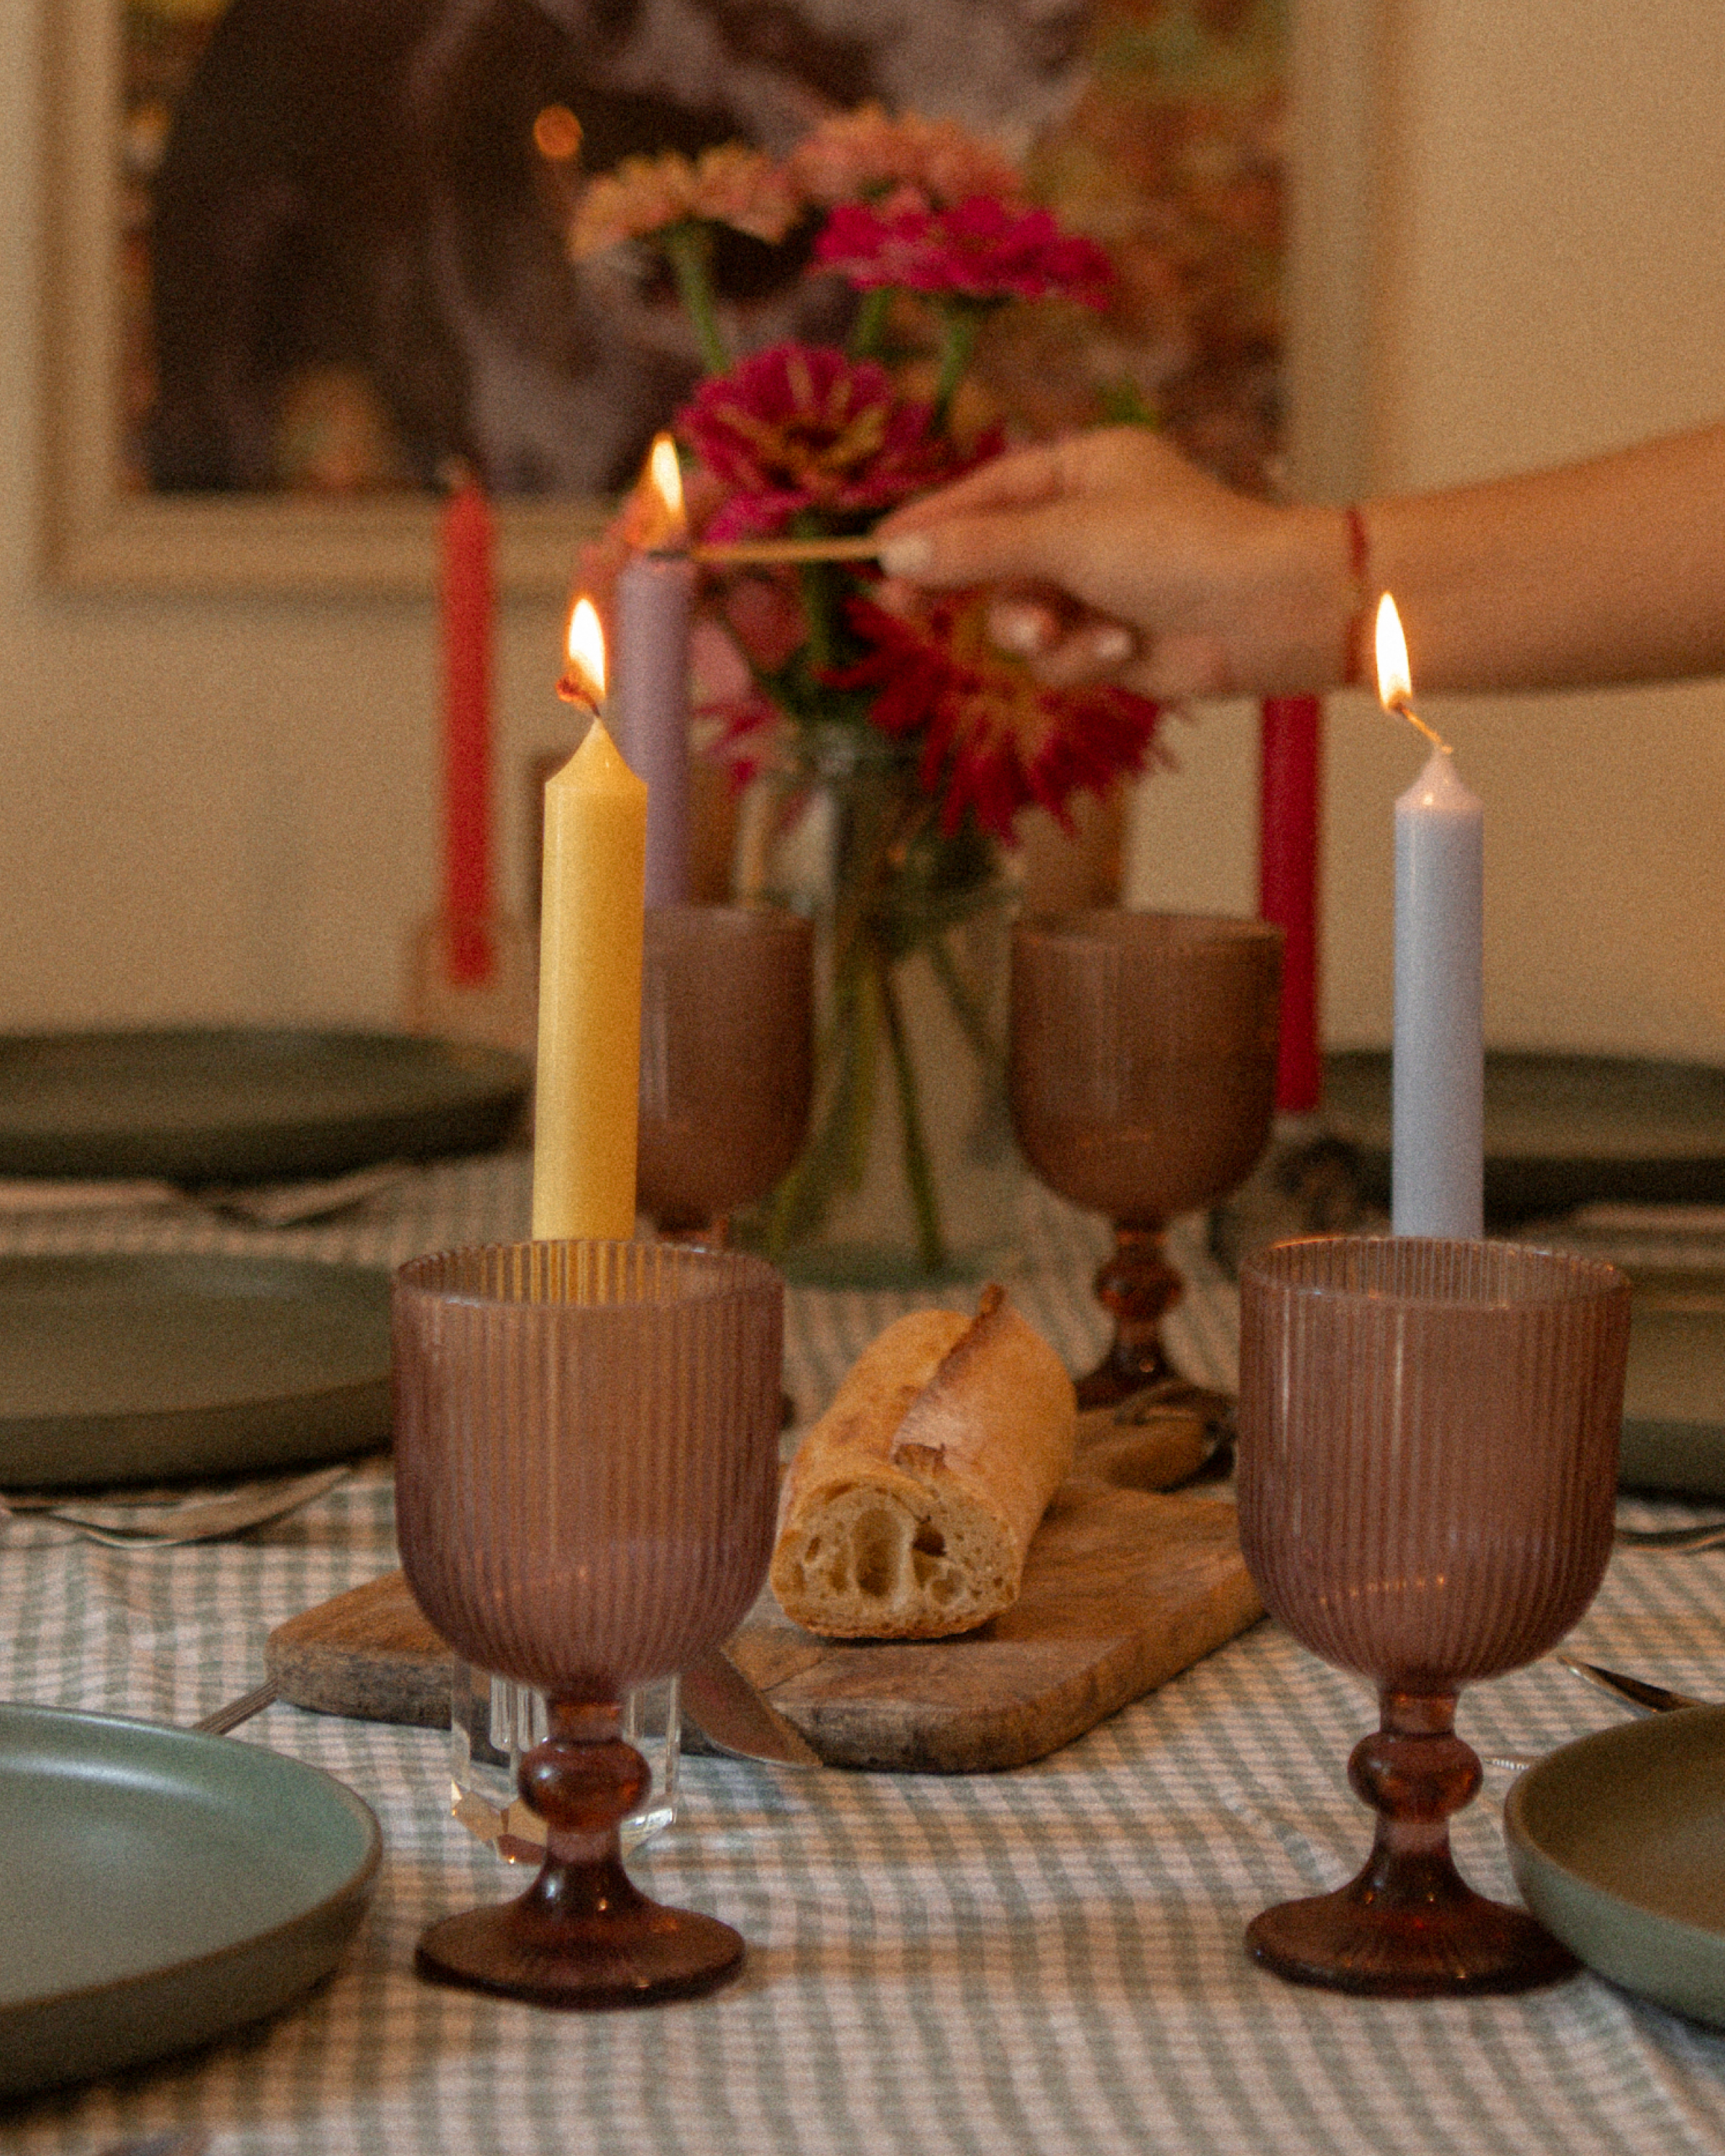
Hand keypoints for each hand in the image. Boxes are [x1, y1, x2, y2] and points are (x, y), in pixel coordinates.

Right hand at [876, 430, 1353, 698]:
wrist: (1267, 614)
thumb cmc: (1180, 548)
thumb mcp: (1067, 537)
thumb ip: (978, 548)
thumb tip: (894, 548)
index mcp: (1081, 469)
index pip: (985, 492)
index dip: (931, 522)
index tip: (879, 550)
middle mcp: (1086, 523)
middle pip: (992, 559)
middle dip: (969, 587)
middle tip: (904, 606)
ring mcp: (1098, 585)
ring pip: (1020, 619)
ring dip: (1037, 632)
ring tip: (1060, 631)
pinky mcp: (1112, 640)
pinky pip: (1060, 657)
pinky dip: (1083, 658)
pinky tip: (1122, 649)